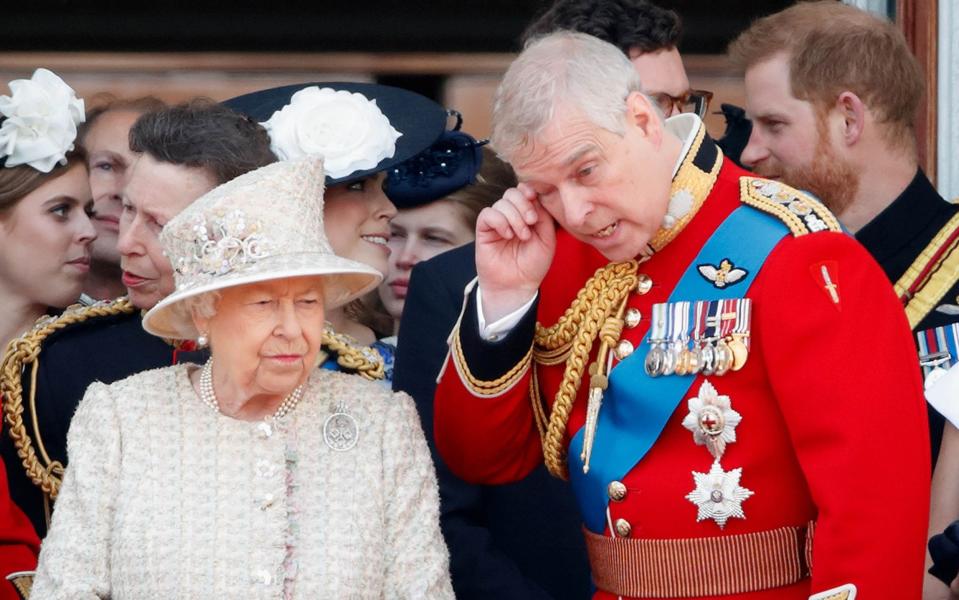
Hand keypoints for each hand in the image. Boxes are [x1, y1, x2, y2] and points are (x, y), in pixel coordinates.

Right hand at [475, 183, 554, 321]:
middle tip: (531, 222)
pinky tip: (508, 235)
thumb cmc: (534, 264)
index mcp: (528, 213)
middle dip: (524, 204)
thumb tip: (535, 196)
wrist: (517, 285)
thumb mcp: (548, 239)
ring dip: (514, 217)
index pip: (526, 191)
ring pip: (501, 203)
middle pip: (512, 192)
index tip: (534, 197)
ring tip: (522, 236)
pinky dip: (500, 221)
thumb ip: (544, 216)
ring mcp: (497, 221)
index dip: (529, 189)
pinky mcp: (484, 230)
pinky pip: (488, 214)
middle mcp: (512, 215)